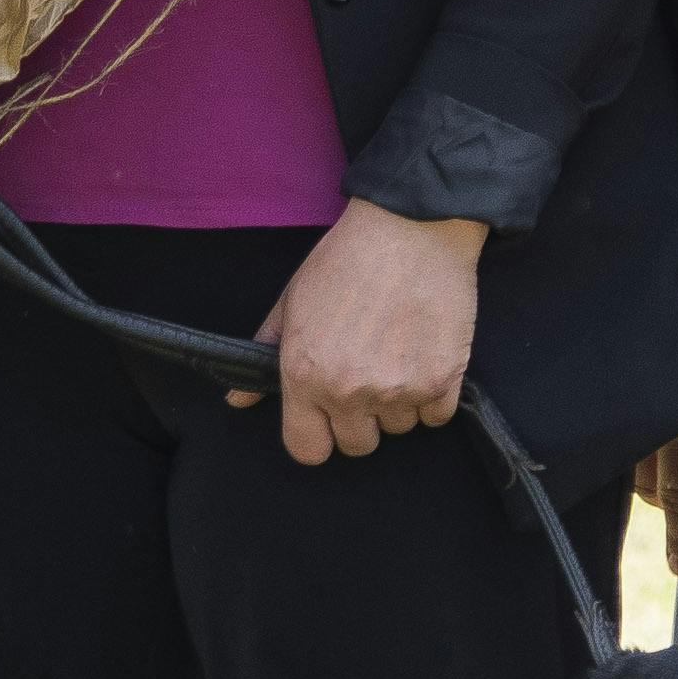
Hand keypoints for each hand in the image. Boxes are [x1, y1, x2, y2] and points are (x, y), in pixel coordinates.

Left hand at [251, 200, 481, 464]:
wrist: (410, 228)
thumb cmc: (346, 260)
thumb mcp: (292, 301)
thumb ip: (264, 354)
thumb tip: (237, 401)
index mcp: (306, 375)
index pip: (307, 450)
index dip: (316, 436)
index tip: (326, 418)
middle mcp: (349, 391)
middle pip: (357, 445)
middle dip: (361, 418)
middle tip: (366, 375)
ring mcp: (397, 390)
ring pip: (399, 428)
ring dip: (398, 403)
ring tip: (396, 354)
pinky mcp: (441, 381)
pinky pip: (436, 416)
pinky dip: (433, 395)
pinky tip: (423, 356)